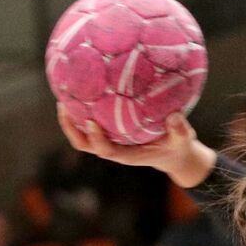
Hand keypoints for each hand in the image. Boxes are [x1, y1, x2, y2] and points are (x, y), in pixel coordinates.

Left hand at [58, 107, 216, 189]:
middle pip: (85, 144)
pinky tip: (80, 91)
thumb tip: (175, 115)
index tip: (92, 122)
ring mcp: (111, 141)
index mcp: (128, 154)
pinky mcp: (111, 133)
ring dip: (70, 120)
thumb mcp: (183, 140)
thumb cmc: (177, 146)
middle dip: (71, 128)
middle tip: (63, 105)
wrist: (175, 154)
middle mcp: (115, 149)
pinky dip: (82, 112)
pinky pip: (91, 124)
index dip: (96, 138)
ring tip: (63, 98)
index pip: (106, 150)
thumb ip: (180, 130)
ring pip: (83, 135)